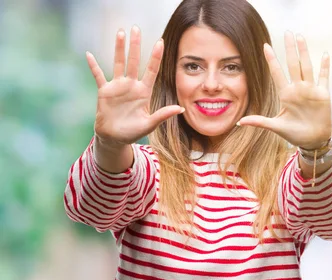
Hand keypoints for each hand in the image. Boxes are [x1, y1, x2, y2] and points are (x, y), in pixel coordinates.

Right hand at [87, 26, 183, 146]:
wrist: (114, 138)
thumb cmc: (133, 132)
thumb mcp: (149, 124)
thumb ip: (163, 115)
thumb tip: (180, 109)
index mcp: (144, 92)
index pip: (152, 70)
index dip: (155, 57)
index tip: (160, 42)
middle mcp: (131, 85)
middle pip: (134, 61)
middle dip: (136, 45)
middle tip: (136, 28)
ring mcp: (118, 87)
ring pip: (118, 63)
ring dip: (119, 49)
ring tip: (120, 32)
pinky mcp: (104, 91)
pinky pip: (98, 76)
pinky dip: (93, 66)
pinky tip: (89, 54)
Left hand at [237, 31, 331, 148]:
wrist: (312, 141)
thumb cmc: (294, 133)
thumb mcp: (275, 126)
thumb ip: (259, 121)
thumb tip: (240, 122)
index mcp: (285, 94)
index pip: (277, 73)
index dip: (271, 60)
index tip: (265, 46)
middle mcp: (297, 89)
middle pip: (292, 64)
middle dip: (289, 49)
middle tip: (288, 32)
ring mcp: (310, 90)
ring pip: (306, 66)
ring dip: (304, 52)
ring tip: (300, 37)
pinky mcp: (323, 94)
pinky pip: (324, 77)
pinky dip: (325, 66)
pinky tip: (324, 54)